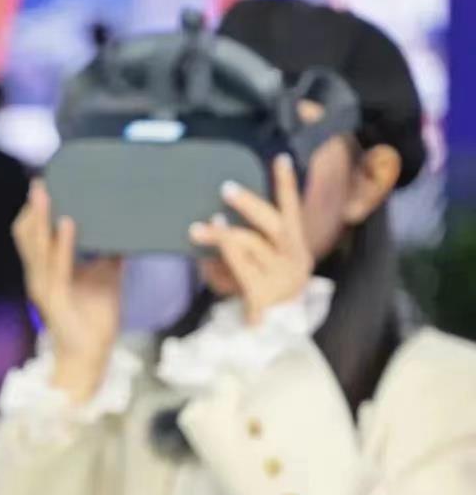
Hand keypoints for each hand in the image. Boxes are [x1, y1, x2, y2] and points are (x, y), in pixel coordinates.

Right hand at [13, 180, 123, 402]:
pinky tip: (68, 223)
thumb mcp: (104, 276)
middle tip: (41, 182)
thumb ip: (107, 253)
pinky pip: (58, 266)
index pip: (31, 235)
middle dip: (32, 209)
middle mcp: (39, 275)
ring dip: (41, 218)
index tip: (43, 184)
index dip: (33, 211)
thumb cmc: (94, 318)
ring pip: (36, 246)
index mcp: (45, 270)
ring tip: (46, 193)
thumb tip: (124, 229)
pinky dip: (63, 243)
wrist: (91, 355)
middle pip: (26, 236)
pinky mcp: (55, 299)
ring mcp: (44, 287)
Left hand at [190, 154, 313, 324]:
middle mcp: (294, 260)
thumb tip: (213, 218)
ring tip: (199, 228)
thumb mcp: (252, 265)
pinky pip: (239, 267)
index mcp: (295, 248)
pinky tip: (205, 248)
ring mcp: (281, 279)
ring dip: (223, 233)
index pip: (292, 211)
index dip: (287, 185)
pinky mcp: (262, 295)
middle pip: (274, 224)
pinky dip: (223, 254)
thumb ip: (241, 244)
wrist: (266, 337)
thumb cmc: (256, 292)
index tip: (280, 157)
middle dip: (250, 205)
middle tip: (226, 188)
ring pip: (252, 244)